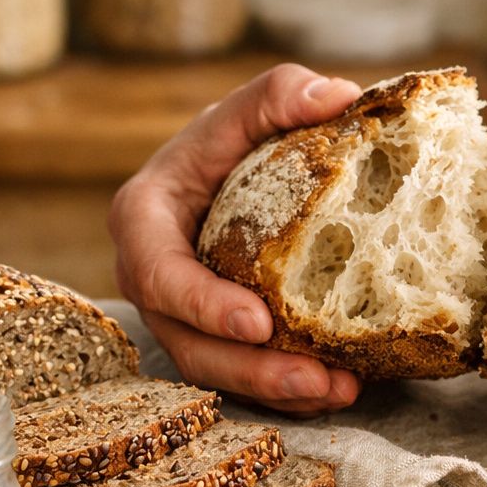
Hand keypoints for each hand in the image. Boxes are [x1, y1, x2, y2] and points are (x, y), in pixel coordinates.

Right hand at [109, 64, 364, 413]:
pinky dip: (290, 392)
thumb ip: (280, 94)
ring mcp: (184, 318)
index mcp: (144, 223)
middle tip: (312, 378)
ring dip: (277, 391)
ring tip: (339, 391)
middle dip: (250, 370)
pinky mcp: (217, 340)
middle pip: (190, 343)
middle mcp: (155, 282)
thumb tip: (337, 96)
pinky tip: (341, 387)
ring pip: (219, 372)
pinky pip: (246, 377)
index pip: (159, 274)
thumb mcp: (248, 109)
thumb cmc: (232, 139)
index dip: (202, 305)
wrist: (230, 175)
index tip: (257, 323)